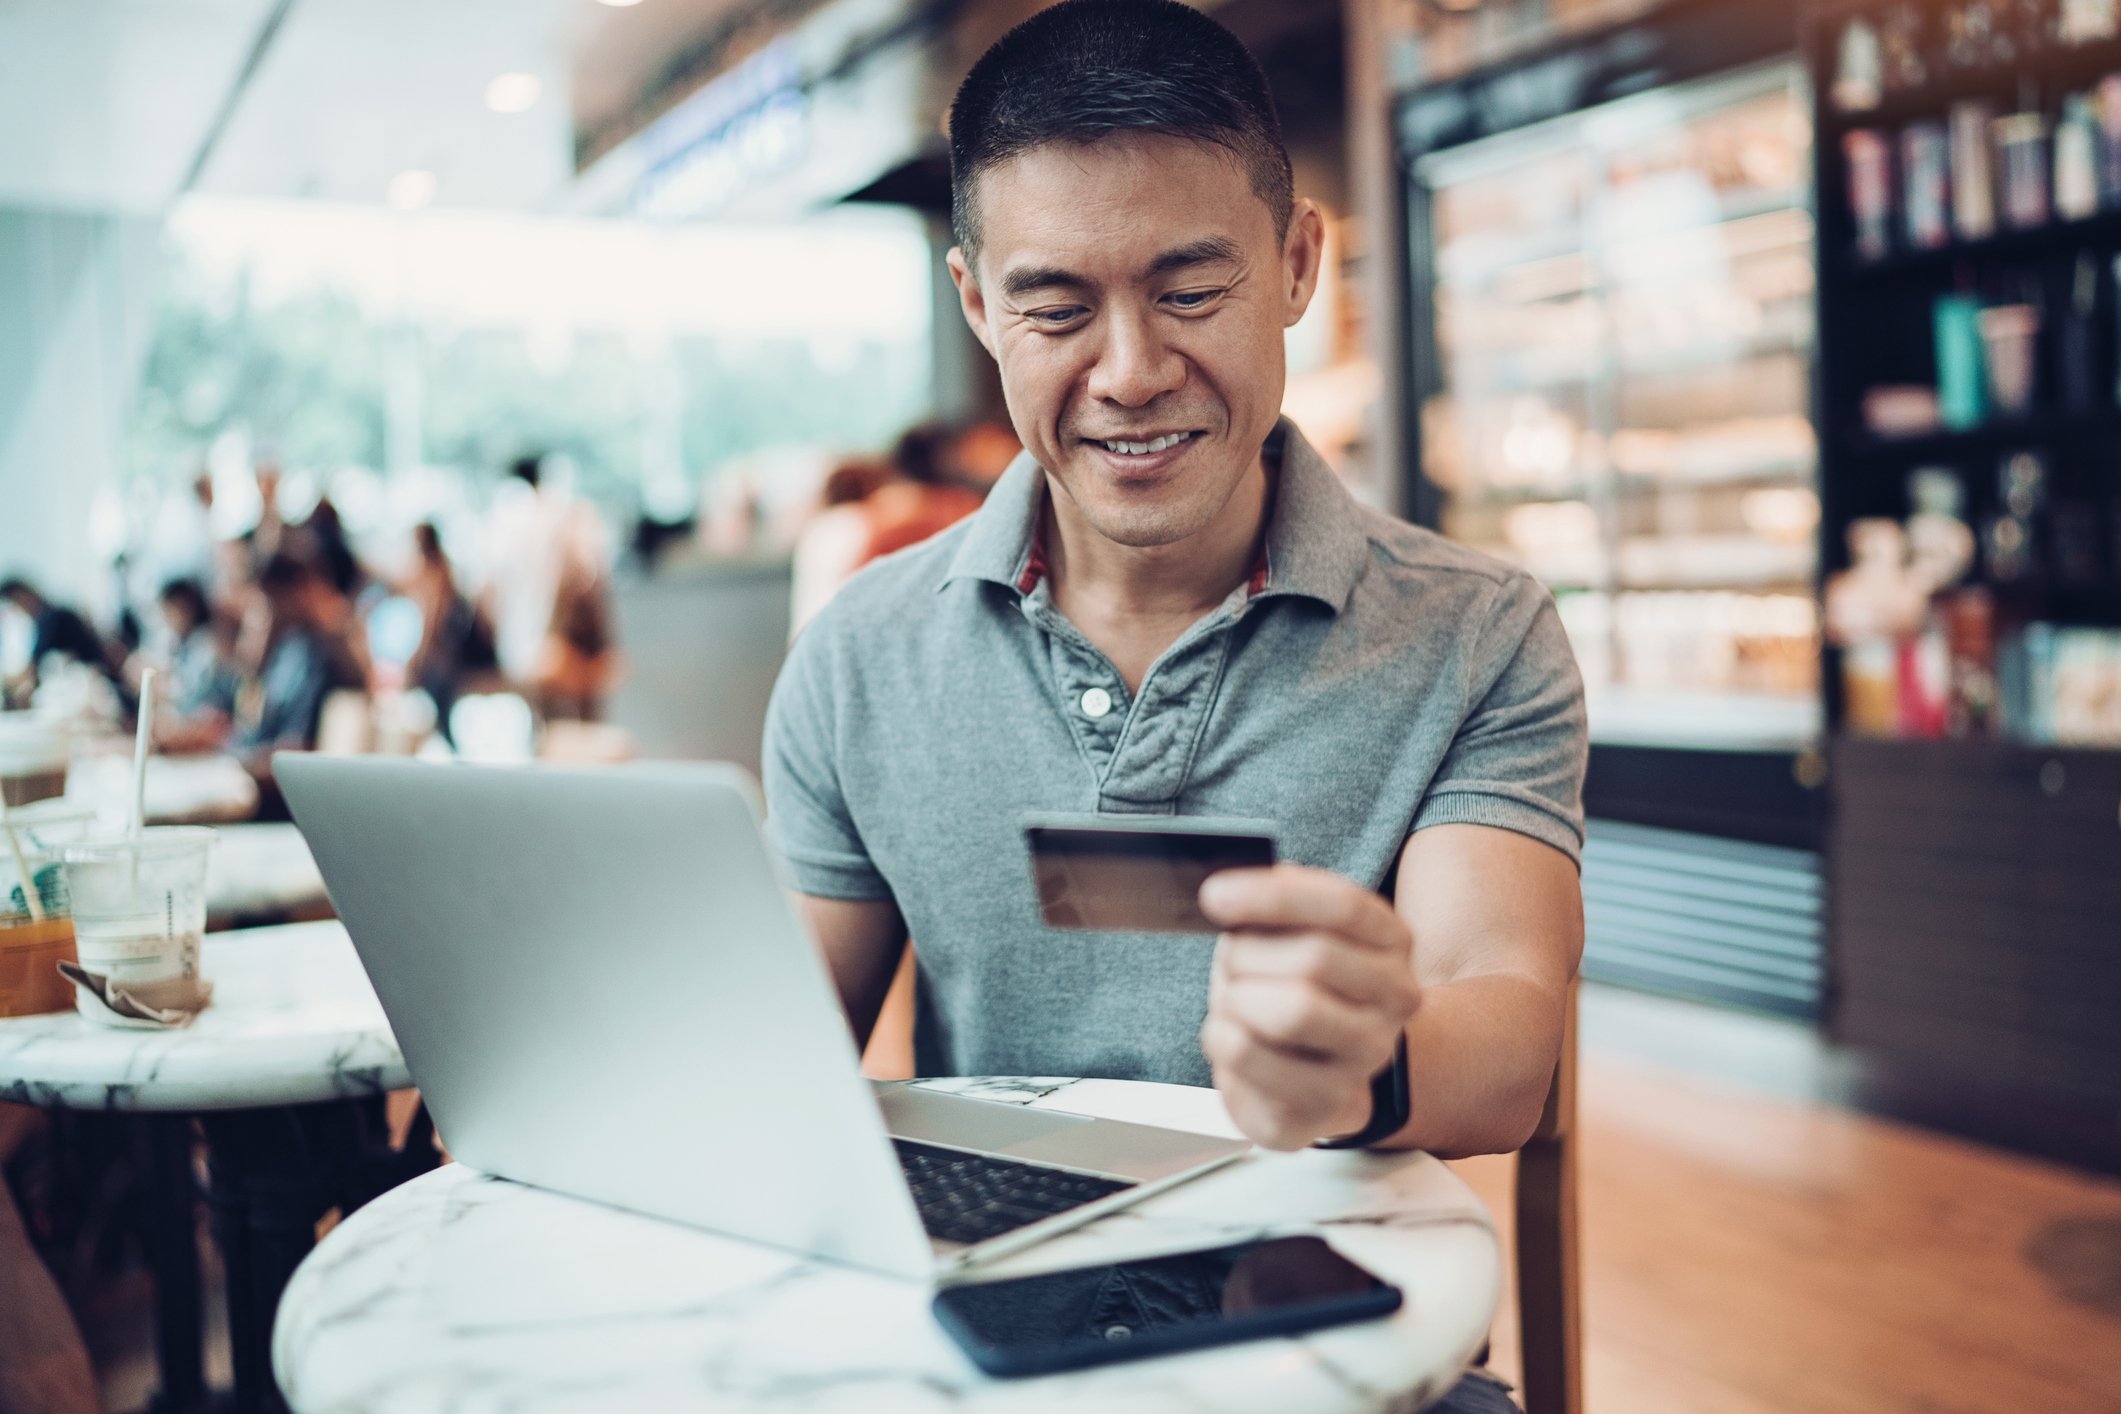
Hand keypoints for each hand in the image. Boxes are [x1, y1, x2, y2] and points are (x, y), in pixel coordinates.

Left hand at [1197, 864, 1420, 1150]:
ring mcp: (1368, 1057)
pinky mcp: (1325, 1105)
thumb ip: (1273, 903)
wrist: (1316, 1070)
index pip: (1343, 907)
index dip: (1273, 897)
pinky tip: (1231, 1035)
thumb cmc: (1295, 985)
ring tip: (1234, 999)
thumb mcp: (1291, 931)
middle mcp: (1396, 1000)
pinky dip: (1221, 1037)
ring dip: (1238, 997)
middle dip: (1250, 954)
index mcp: (1392, 941)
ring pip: (1292, 1012)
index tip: (1214, 895)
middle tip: (1231, 963)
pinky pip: (1252, 1058)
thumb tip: (1227, 892)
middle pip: (1316, 959)